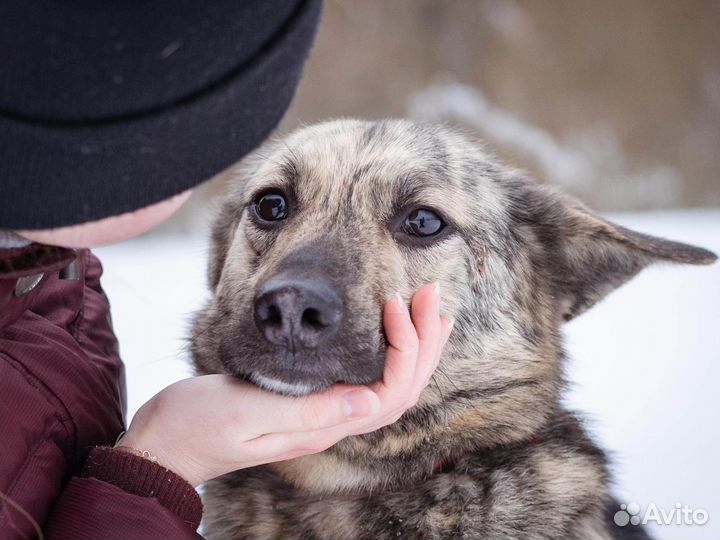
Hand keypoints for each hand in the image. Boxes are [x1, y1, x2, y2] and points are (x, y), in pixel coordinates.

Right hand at [117, 283, 451, 485]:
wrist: (165, 440)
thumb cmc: (198, 426)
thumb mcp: (249, 414)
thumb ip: (310, 411)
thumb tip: (372, 402)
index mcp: (321, 426)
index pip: (389, 392)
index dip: (405, 349)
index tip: (395, 303)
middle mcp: (330, 423)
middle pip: (400, 388)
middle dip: (423, 341)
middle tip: (431, 293)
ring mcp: (322, 414)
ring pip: (388, 384)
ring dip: (414, 347)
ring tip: (428, 308)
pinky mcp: (310, 400)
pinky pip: (365, 378)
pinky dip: (387, 352)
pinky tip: (391, 332)